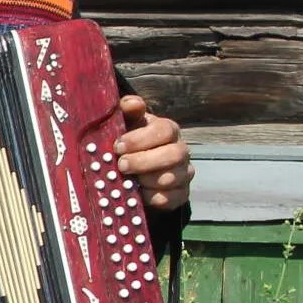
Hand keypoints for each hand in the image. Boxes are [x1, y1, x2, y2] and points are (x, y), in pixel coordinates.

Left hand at [115, 93, 192, 212]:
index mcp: (168, 130)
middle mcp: (181, 150)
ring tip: (128, 181)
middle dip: (144, 161)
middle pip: (173, 155)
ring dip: (147, 180)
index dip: (141, 139)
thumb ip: (128, 111)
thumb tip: (132, 103)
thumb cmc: (131, 142)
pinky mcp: (180, 194)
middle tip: (122, 165)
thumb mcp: (127, 124)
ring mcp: (183, 173)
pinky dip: (153, 198)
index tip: (118, 146)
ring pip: (172, 178)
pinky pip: (171, 199)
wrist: (139, 170)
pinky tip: (138, 195)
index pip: (164, 130)